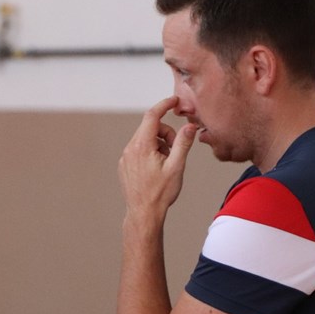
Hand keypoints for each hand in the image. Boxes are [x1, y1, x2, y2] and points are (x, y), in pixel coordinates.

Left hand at [118, 96, 196, 221]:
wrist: (143, 212)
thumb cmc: (161, 192)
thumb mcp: (177, 166)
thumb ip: (183, 143)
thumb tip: (190, 126)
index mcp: (142, 146)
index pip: (152, 116)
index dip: (164, 105)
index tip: (174, 101)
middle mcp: (130, 148)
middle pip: (150, 128)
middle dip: (166, 134)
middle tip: (175, 151)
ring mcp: (125, 157)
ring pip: (145, 139)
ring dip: (159, 144)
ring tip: (166, 164)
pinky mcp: (124, 164)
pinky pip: (139, 149)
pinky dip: (151, 152)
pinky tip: (157, 169)